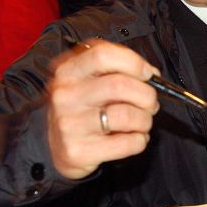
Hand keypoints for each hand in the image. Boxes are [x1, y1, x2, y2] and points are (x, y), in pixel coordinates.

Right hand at [47, 39, 159, 179]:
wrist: (57, 147)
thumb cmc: (81, 109)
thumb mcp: (88, 81)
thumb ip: (115, 69)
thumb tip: (149, 73)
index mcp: (68, 71)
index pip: (103, 55)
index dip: (133, 62)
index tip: (147, 73)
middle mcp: (65, 96)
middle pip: (120, 85)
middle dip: (146, 94)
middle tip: (150, 102)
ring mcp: (69, 124)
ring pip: (127, 116)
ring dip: (145, 120)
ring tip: (142, 122)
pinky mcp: (78, 151)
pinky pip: (127, 143)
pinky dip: (140, 140)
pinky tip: (134, 138)